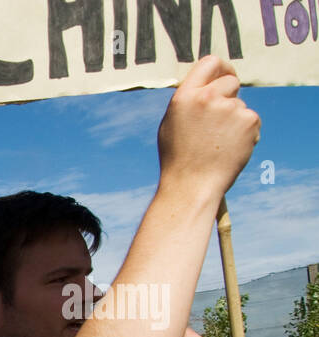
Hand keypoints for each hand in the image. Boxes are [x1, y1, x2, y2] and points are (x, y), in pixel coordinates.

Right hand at [156, 56, 259, 200]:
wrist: (192, 186)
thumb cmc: (179, 159)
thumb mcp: (172, 123)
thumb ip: (189, 100)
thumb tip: (208, 82)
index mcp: (184, 97)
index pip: (209, 63)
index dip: (221, 67)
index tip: (225, 74)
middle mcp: (207, 98)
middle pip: (230, 81)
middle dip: (229, 96)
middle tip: (219, 121)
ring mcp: (230, 109)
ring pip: (240, 105)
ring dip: (234, 119)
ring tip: (218, 143)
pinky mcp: (249, 121)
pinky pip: (251, 119)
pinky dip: (244, 132)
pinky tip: (230, 148)